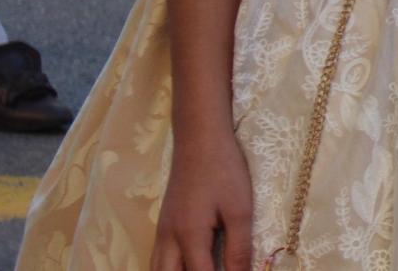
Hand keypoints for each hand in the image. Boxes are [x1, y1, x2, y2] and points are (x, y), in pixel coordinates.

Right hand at [151, 127, 254, 270]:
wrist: (199, 139)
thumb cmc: (223, 171)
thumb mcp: (239, 210)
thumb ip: (239, 248)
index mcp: (189, 238)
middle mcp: (169, 240)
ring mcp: (163, 232)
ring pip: (157, 270)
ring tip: (201, 269)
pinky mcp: (164, 225)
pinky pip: (158, 259)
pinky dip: (167, 270)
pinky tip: (184, 267)